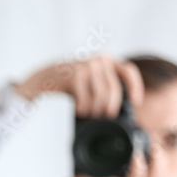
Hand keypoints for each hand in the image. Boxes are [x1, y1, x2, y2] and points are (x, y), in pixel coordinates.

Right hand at [14, 55, 143, 116]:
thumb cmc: (68, 85)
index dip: (134, 88)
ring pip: (100, 97)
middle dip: (109, 108)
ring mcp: (87, 66)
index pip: (128, 72)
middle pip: (114, 90)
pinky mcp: (75, 76)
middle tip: (102, 117)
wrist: (41, 79)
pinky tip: (76, 110)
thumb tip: (121, 109)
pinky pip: (85, 100)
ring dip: (93, 110)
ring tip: (86, 113)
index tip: (135, 103)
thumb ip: (104, 85)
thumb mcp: (89, 80)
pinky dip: (81, 110)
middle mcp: (98, 60)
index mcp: (106, 60)